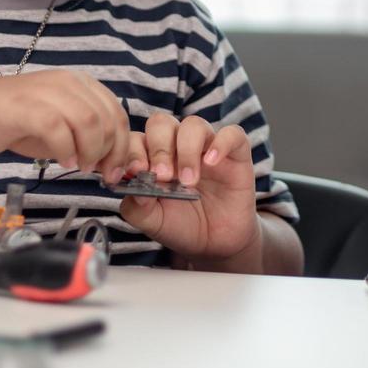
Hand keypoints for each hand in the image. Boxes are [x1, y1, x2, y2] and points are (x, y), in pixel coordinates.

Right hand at [0, 69, 131, 179]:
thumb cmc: (17, 122)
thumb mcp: (61, 126)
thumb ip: (87, 136)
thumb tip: (113, 162)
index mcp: (81, 84)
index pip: (117, 113)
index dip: (123, 145)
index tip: (116, 171)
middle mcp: (68, 82)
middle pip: (108, 118)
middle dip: (111, 152)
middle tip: (99, 174)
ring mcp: (47, 92)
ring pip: (89, 122)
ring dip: (91, 151)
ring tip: (79, 167)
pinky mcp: (27, 107)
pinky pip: (58, 129)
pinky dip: (66, 150)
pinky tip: (62, 162)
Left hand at [116, 113, 260, 263]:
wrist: (216, 243)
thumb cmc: (182, 226)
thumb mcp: (153, 222)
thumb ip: (137, 207)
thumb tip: (132, 185)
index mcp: (152, 157)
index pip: (136, 138)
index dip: (133, 151)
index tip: (136, 172)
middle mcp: (177, 145)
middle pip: (161, 123)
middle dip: (159, 148)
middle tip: (163, 176)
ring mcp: (206, 146)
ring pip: (193, 124)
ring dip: (186, 150)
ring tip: (188, 181)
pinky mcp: (235, 153)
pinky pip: (231, 134)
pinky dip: (220, 143)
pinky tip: (211, 163)